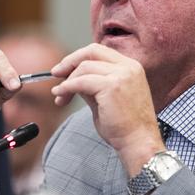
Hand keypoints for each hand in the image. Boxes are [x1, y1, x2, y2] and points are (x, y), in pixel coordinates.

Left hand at [51, 43, 164, 175]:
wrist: (139, 143)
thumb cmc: (125, 126)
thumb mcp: (107, 98)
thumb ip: (92, 85)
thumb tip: (72, 80)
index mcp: (130, 67)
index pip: (100, 52)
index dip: (79, 58)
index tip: (64, 69)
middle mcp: (128, 67)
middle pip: (92, 51)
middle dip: (70, 61)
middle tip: (55, 74)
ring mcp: (121, 75)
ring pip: (84, 67)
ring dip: (67, 81)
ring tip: (60, 96)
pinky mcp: (112, 86)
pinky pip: (81, 82)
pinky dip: (67, 87)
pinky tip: (61, 95)